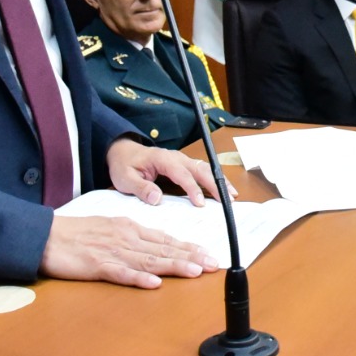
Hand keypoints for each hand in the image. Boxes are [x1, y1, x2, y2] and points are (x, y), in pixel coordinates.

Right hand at [40, 213, 219, 286]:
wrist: (46, 235)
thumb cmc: (76, 233)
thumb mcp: (110, 228)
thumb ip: (133, 238)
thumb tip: (156, 247)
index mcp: (129, 228)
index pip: (165, 239)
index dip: (188, 247)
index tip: (207, 254)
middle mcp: (126, 238)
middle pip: (163, 248)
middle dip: (190, 256)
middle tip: (212, 264)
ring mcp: (112, 251)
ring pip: (148, 260)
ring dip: (173, 266)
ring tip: (194, 271)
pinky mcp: (96, 265)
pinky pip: (120, 273)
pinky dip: (138, 278)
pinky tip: (153, 283)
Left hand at [105, 138, 227, 206]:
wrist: (123, 152)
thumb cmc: (124, 165)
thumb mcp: (125, 178)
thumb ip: (140, 188)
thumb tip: (157, 198)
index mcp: (162, 159)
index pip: (181, 173)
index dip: (193, 188)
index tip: (200, 203)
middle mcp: (176, 157)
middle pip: (199, 169)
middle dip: (215, 184)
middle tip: (227, 199)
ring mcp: (182, 160)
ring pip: (205, 168)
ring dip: (219, 181)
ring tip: (232, 196)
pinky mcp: (184, 165)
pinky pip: (202, 171)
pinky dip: (214, 180)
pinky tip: (223, 190)